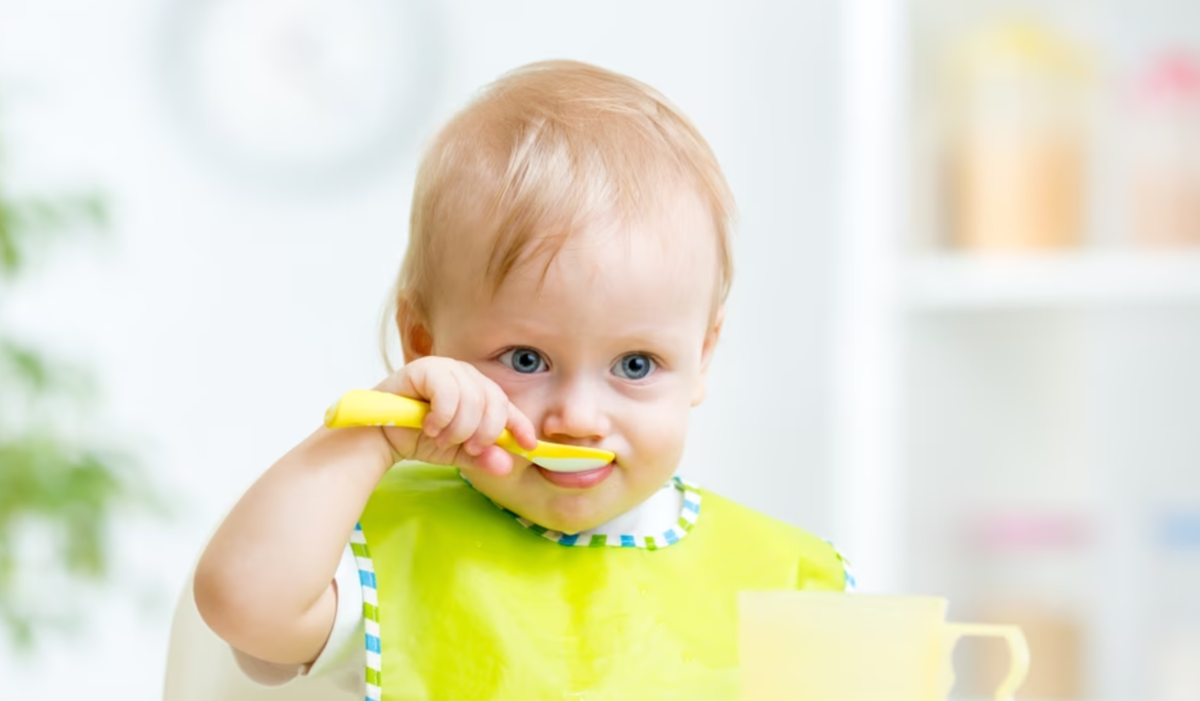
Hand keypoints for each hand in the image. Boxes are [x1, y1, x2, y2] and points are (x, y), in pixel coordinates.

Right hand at [371, 357, 537, 473]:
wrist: (380, 436)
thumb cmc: (418, 437)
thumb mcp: (457, 452)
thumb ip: (482, 457)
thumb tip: (507, 464)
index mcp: (478, 391)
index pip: (507, 406)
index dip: (520, 425)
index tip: (528, 445)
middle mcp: (466, 375)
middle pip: (495, 403)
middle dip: (484, 433)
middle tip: (466, 447)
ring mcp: (446, 368)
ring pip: (473, 400)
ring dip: (458, 428)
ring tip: (441, 437)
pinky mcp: (424, 368)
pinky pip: (448, 393)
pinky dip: (442, 417)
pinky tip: (429, 426)